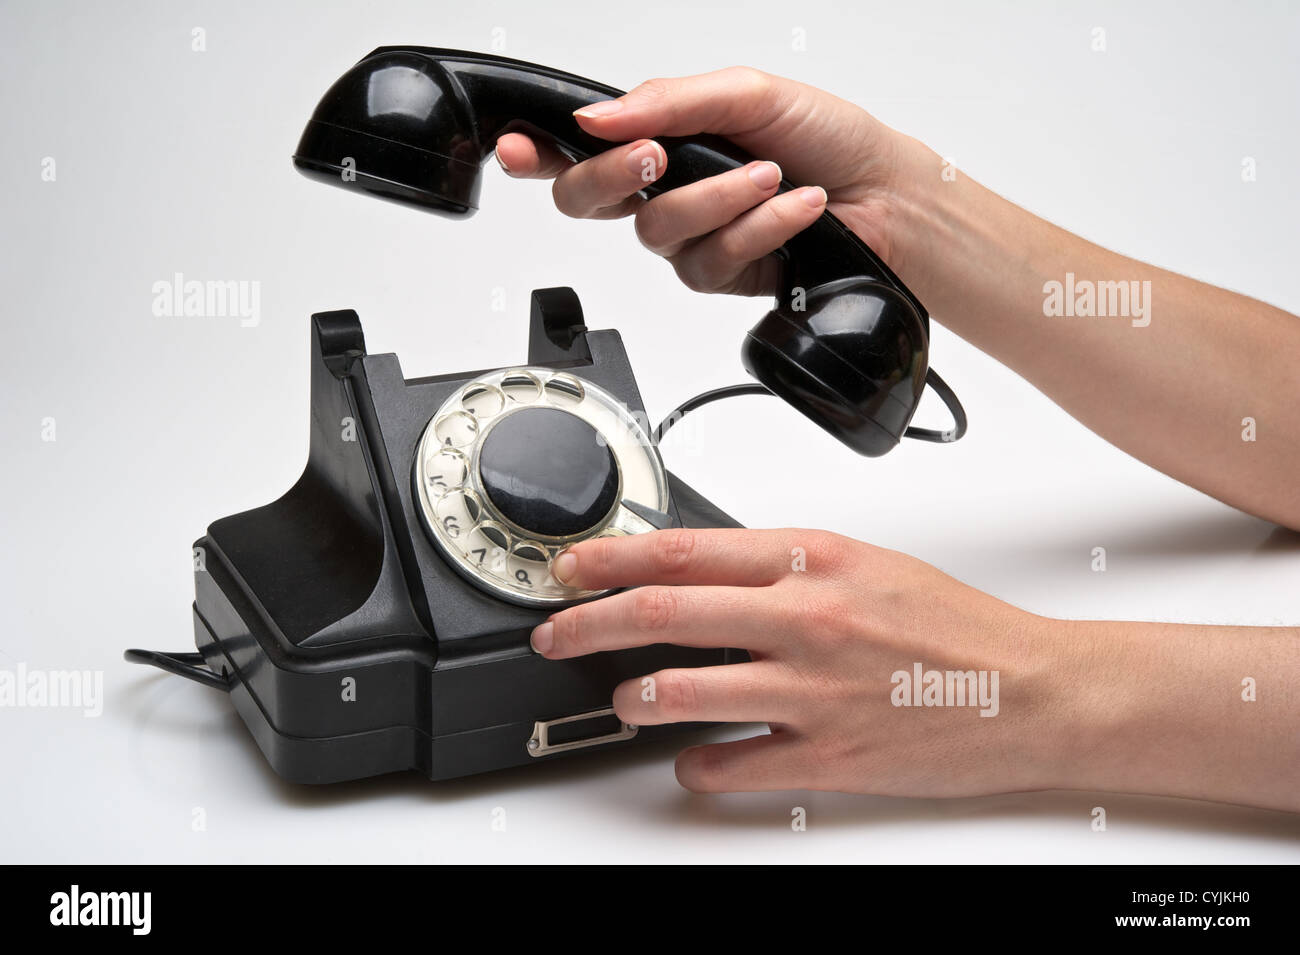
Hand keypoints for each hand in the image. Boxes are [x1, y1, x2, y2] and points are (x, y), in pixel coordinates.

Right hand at [494, 68, 924, 294]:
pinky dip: (757, 227)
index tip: (514, 147)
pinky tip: (794, 206)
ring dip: (718, 198)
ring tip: (769, 174)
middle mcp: (666, 190)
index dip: (534, 150)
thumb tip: (599, 117)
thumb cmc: (828, 136)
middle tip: (655, 158)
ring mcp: (690, 236)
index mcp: (662, 137)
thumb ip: (670, 102)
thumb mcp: (748, 94)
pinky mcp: (720, 275)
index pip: (579, 147)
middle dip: (613, 178)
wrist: (888, 197)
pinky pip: (710, 259)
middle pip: (588, 201)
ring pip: (657, 232)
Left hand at [529, 527, 1068, 794]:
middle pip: (663, 613)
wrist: (1033, 690)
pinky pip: (733, 766)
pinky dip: (698, 767)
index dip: (611, 557)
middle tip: (558, 634)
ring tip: (624, 700)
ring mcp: (812, 690)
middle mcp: (805, 618)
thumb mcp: (866, 563)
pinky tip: (693, 763)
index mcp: (813, 560)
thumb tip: (704, 572)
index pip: (684, 550)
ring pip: (682, 691)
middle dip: (590, 624)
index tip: (572, 567)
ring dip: (634, 699)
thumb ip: (783, 565)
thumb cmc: (955, 625)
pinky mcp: (828, 755)